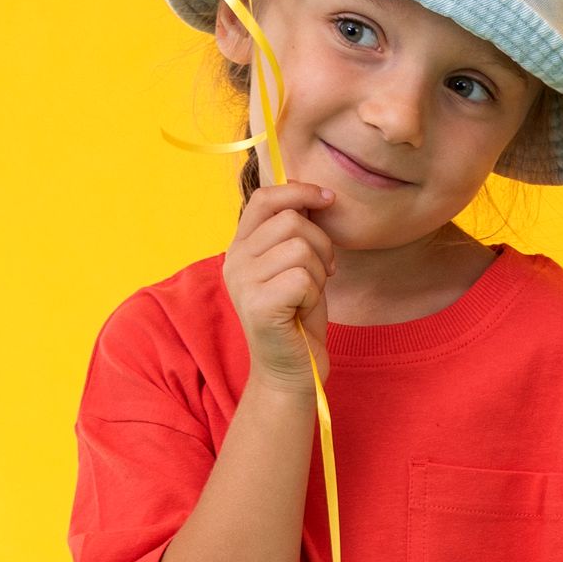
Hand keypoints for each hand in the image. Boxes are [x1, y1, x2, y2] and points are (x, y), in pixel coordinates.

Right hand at [224, 181, 337, 395]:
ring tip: (308, 295)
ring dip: (318, 272)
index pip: (264, 198)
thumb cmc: (298, 314)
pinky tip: (301, 311)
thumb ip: (294, 230)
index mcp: (240, 246)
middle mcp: (234, 261)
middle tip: (322, 272)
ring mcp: (242, 283)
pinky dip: (313, 294)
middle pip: (291, 220)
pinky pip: (302, 278)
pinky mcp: (257, 306)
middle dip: (320, 244)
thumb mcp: (294, 263)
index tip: (328, 199)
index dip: (299, 191)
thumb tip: (315, 193)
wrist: (292, 370)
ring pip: (301, 248)